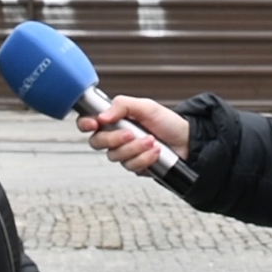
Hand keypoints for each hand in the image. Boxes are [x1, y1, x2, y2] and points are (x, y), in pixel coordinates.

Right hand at [75, 95, 190, 173]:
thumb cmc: (167, 122)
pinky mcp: (135, 166)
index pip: (89, 122)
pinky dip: (144, 158)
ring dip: (135, 148)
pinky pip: (130, 166)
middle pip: (97, 142)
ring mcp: (124, 153)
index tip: (94, 123)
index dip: (85, 123)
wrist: (186, 141)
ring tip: (151, 140)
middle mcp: (116, 137)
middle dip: (114, 139)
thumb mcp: (146, 106)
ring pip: (114, 156)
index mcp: (115, 119)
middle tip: (130, 133)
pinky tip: (155, 151)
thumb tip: (102, 116)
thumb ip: (122, 105)